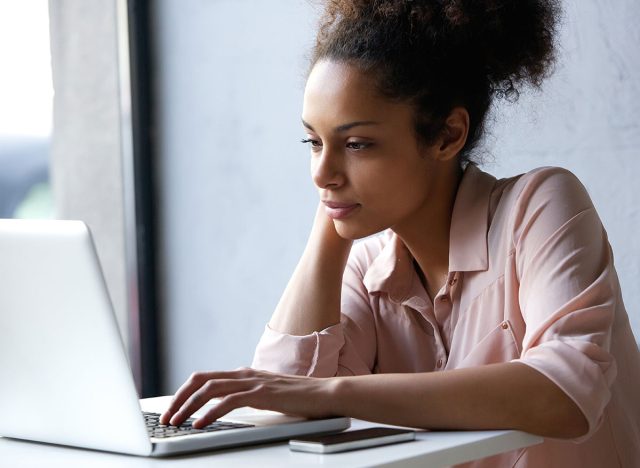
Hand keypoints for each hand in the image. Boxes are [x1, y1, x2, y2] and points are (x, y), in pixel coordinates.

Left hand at [159, 367, 338, 427]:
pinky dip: (210, 412)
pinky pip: (228, 401)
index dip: (184, 393)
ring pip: (210, 389)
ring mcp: (253, 382)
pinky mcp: (262, 393)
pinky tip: (200, 424)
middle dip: (179, 398)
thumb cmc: (298, 397)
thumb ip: (247, 396)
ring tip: (176, 422)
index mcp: (243, 373)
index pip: (205, 378)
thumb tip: (225, 408)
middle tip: (166, 417)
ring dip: (188, 406)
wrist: (324, 394)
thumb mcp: (266, 395)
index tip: (172, 409)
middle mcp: (244, 374)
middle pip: (200, 380)